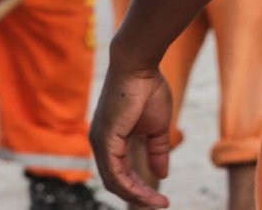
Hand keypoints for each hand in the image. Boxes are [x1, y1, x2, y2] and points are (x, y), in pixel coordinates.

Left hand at [91, 64, 173, 208]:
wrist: (140, 65)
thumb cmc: (148, 88)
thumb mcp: (157, 127)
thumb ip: (157, 151)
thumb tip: (162, 175)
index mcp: (111, 139)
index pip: (121, 172)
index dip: (140, 187)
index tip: (160, 198)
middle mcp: (100, 143)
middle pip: (116, 181)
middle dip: (138, 196)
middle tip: (159, 205)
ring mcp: (99, 141)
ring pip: (114, 181)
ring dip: (136, 195)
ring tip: (156, 203)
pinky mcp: (104, 139)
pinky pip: (114, 172)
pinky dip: (130, 186)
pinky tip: (145, 193)